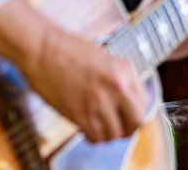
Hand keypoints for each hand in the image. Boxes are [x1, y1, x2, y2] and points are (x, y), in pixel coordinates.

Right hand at [25, 24, 148, 141]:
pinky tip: (88, 126)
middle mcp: (115, 88)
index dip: (136, 111)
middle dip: (128, 127)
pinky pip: (95, 138)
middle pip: (135, 123)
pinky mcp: (80, 115)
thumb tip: (130, 99)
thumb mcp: (105, 57)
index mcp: (123, 71)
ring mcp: (98, 103)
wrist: (43, 49)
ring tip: (99, 123)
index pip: (144, 104)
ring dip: (108, 132)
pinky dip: (93, 136)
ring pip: (114, 134)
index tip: (128, 113)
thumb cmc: (69, 49)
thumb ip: (120, 78)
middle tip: (119, 124)